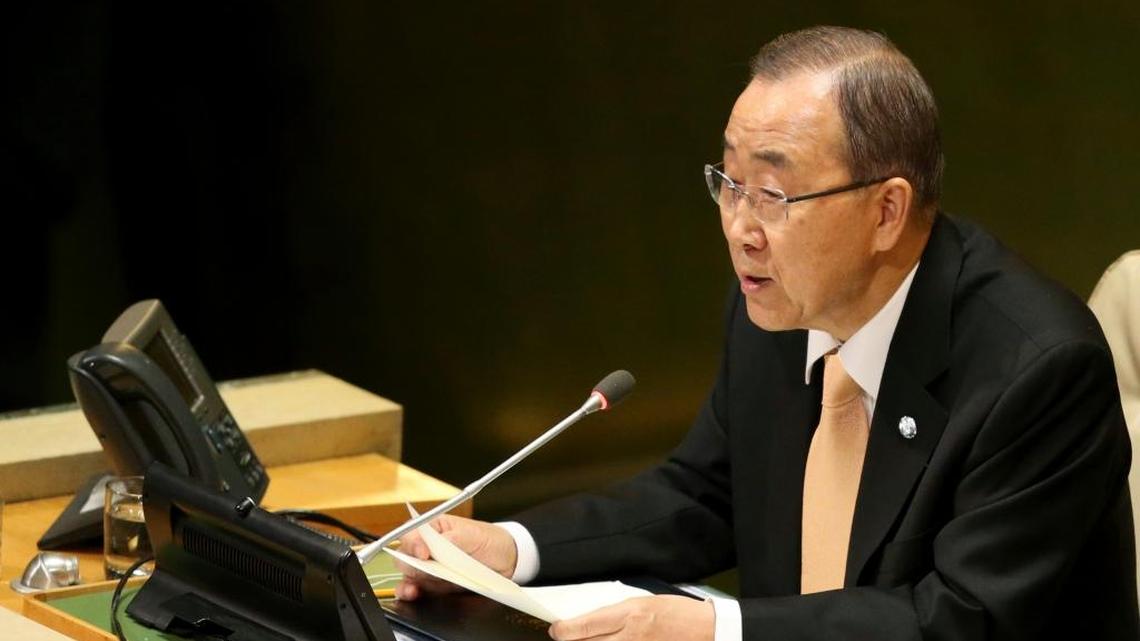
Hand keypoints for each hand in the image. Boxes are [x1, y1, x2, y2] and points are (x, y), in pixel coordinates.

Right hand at [393, 513, 517, 600]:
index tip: (424, 554)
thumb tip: (434, 545)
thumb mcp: (473, 535)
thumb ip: (452, 539)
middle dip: (411, 565)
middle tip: (424, 571)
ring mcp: (431, 567)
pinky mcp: (435, 584)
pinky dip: (413, 593)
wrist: (507, 560)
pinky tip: (414, 594)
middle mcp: (428, 547)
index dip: (414, 544)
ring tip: (413, 590)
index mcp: (434, 528)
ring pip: (408, 574)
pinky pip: (418, 588)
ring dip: (408, 582)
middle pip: (406, 556)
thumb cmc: (490, 540)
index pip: (412, 533)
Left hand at [548, 595, 714, 640]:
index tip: (556, 629)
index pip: (587, 625)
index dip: (565, 630)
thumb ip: (618, 612)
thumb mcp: (644, 602)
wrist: (706, 629)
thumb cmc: (677, 612)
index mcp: (631, 613)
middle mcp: (632, 635)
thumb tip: (592, 619)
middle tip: (564, 637)